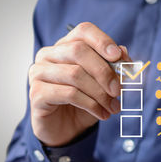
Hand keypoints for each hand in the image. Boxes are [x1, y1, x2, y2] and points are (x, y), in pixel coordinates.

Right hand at [28, 22, 130, 146]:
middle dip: (103, 71)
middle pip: (78, 50)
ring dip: (99, 93)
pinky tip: (101, 114)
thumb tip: (123, 52)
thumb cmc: (82, 103)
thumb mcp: (102, 85)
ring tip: (112, 107)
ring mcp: (39, 73)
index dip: (102, 40)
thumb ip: (112, 67)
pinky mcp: (36, 93)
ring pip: (74, 74)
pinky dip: (90, 104)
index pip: (83, 31)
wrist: (65, 130)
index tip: (118, 56)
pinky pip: (68, 93)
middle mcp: (47, 55)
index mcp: (64, 46)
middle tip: (118, 90)